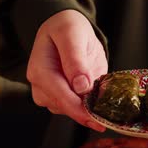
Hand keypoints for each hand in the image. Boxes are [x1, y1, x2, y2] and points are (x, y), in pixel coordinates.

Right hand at [26, 9, 106, 131]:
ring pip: (71, 111)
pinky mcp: (65, 95)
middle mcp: (42, 86)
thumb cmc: (66, 27)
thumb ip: (75, 59)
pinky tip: (101, 102)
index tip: (96, 120)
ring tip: (106, 105)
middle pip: (65, 107)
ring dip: (88, 110)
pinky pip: (77, 107)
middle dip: (86, 114)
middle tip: (107, 120)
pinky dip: (90, 107)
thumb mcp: (71, 34)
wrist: (66, 28)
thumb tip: (81, 86)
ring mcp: (52, 93)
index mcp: (40, 70)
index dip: (78, 109)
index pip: (59, 95)